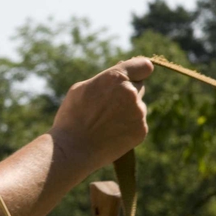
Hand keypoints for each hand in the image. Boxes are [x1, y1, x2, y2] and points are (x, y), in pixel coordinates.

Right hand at [49, 56, 152, 173]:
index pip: (144, 66)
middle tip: (109, 105)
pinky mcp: (141, 130)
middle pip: (139, 86)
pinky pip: (138, 122)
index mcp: (116, 77)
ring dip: (128, 110)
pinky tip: (112, 132)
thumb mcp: (82, 88)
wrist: (73, 150)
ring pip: (138, 106)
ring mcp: (138, 112)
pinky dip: (129, 126)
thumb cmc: (72, 117)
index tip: (136, 74)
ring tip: (106, 123)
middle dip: (128, 91)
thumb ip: (105, 80)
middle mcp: (131, 92)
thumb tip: (120, 78)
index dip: (139, 69)